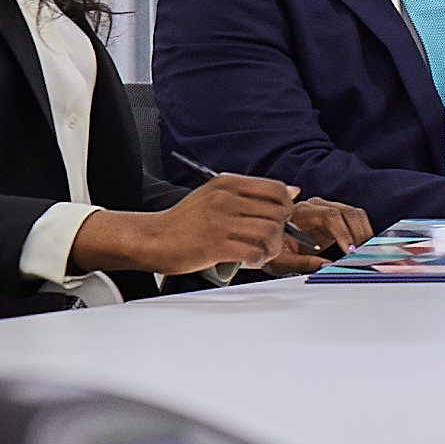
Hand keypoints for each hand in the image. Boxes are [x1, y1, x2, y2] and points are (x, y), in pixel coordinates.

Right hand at [72, 175, 292, 276]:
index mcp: (227, 183)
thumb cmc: (184, 221)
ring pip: (270, 232)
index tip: (282, 218)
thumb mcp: (216, 195)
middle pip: (277, 213)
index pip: (276, 189)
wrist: (151, 238)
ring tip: (261, 252)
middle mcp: (225, 199)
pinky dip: (259, 259)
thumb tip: (293, 191)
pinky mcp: (216, 245)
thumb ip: (253, 193)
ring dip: (272, 247)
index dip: (286, 206)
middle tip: (271, 240)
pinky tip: (250, 260)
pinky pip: (254, 252)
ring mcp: (221, 222)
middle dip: (281, 230)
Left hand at [250, 196, 376, 274]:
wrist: (269, 245)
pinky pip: (355, 220)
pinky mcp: (335, 219)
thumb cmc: (273, 251)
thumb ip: (303, 263)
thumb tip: (327, 265)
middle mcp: (315, 206)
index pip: (330, 215)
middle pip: (346, 211)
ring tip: (364, 252)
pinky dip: (362, 232)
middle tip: (362, 253)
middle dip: (358, 233)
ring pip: (355, 214)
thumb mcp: (281, 261)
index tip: (350, 250)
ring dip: (363, 232)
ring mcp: (327, 210)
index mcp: (300, 212)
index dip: (343, 232)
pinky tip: (362, 247)